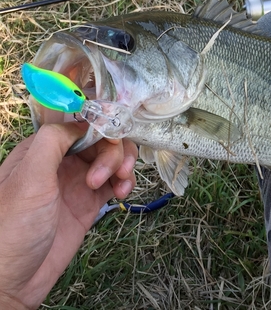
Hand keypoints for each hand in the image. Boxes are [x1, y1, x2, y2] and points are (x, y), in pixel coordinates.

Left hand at [0, 123, 137, 309]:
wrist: (12, 281)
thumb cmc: (11, 228)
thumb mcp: (28, 178)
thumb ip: (53, 142)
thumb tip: (81, 123)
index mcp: (43, 149)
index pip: (80, 124)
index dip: (101, 125)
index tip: (114, 135)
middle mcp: (63, 161)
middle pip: (101, 139)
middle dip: (112, 151)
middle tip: (106, 175)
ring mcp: (78, 181)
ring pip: (112, 158)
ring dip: (122, 165)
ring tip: (120, 185)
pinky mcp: (90, 202)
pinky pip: (116, 181)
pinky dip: (125, 182)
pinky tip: (122, 193)